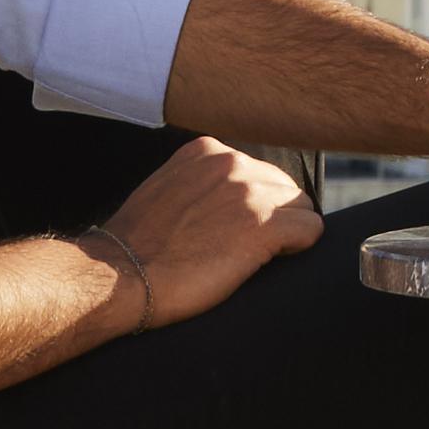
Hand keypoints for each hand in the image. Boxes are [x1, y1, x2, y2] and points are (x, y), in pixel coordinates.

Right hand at [99, 137, 319, 326]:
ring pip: (300, 207)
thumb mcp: (166, 190)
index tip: (232, 228)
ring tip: (250, 257)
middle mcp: (233, 162)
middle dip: (270, 216)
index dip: (251, 204)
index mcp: (207, 151)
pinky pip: (310, 230)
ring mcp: (250, 191)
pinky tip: (270, 262)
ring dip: (284, 233)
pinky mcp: (264, 225)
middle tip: (242, 248)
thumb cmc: (136, 246)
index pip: (256, 172)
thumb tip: (224, 197)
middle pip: (282, 187)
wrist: (118, 277)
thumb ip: (199, 182)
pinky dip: (298, 248)